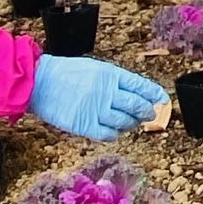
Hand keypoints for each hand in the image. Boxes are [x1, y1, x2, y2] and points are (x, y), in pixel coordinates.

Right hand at [28, 56, 167, 139]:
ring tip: (133, 123)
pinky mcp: (83, 125)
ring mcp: (95, 109)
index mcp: (110, 74)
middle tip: (149, 114)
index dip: (154, 93)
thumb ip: (113, 81)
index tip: (163, 99)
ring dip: (132, 124)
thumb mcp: (94, 68)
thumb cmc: (65, 73)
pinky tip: (115, 132)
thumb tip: (134, 94)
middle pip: (136, 105)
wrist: (39, 82)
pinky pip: (107, 134)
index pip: (141, 85)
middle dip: (147, 111)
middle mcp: (106, 92)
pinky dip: (115, 135)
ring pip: (124, 121)